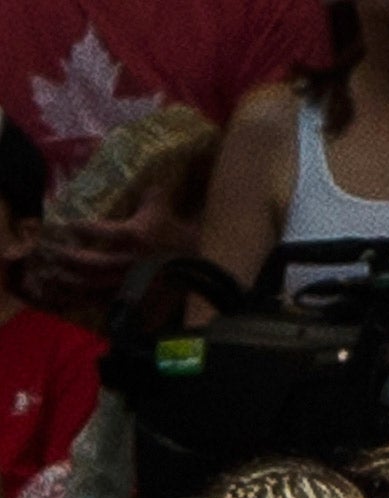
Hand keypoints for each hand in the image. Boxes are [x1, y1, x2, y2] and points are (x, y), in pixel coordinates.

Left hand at [22, 182, 200, 309]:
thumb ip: (148, 194)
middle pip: (92, 262)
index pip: (101, 230)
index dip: (82, 228)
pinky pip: (107, 300)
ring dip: (72, 280)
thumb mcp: (164, 210)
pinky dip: (88, 299)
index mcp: (137, 236)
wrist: (202, 265)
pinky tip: (74, 294)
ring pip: (95, 284)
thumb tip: (136, 176)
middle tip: (55, 251)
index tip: (70, 225)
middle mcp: (131, 260)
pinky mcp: (137, 297)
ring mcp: (133, 281)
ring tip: (56, 274)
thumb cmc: (180, 234)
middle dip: (70, 257)